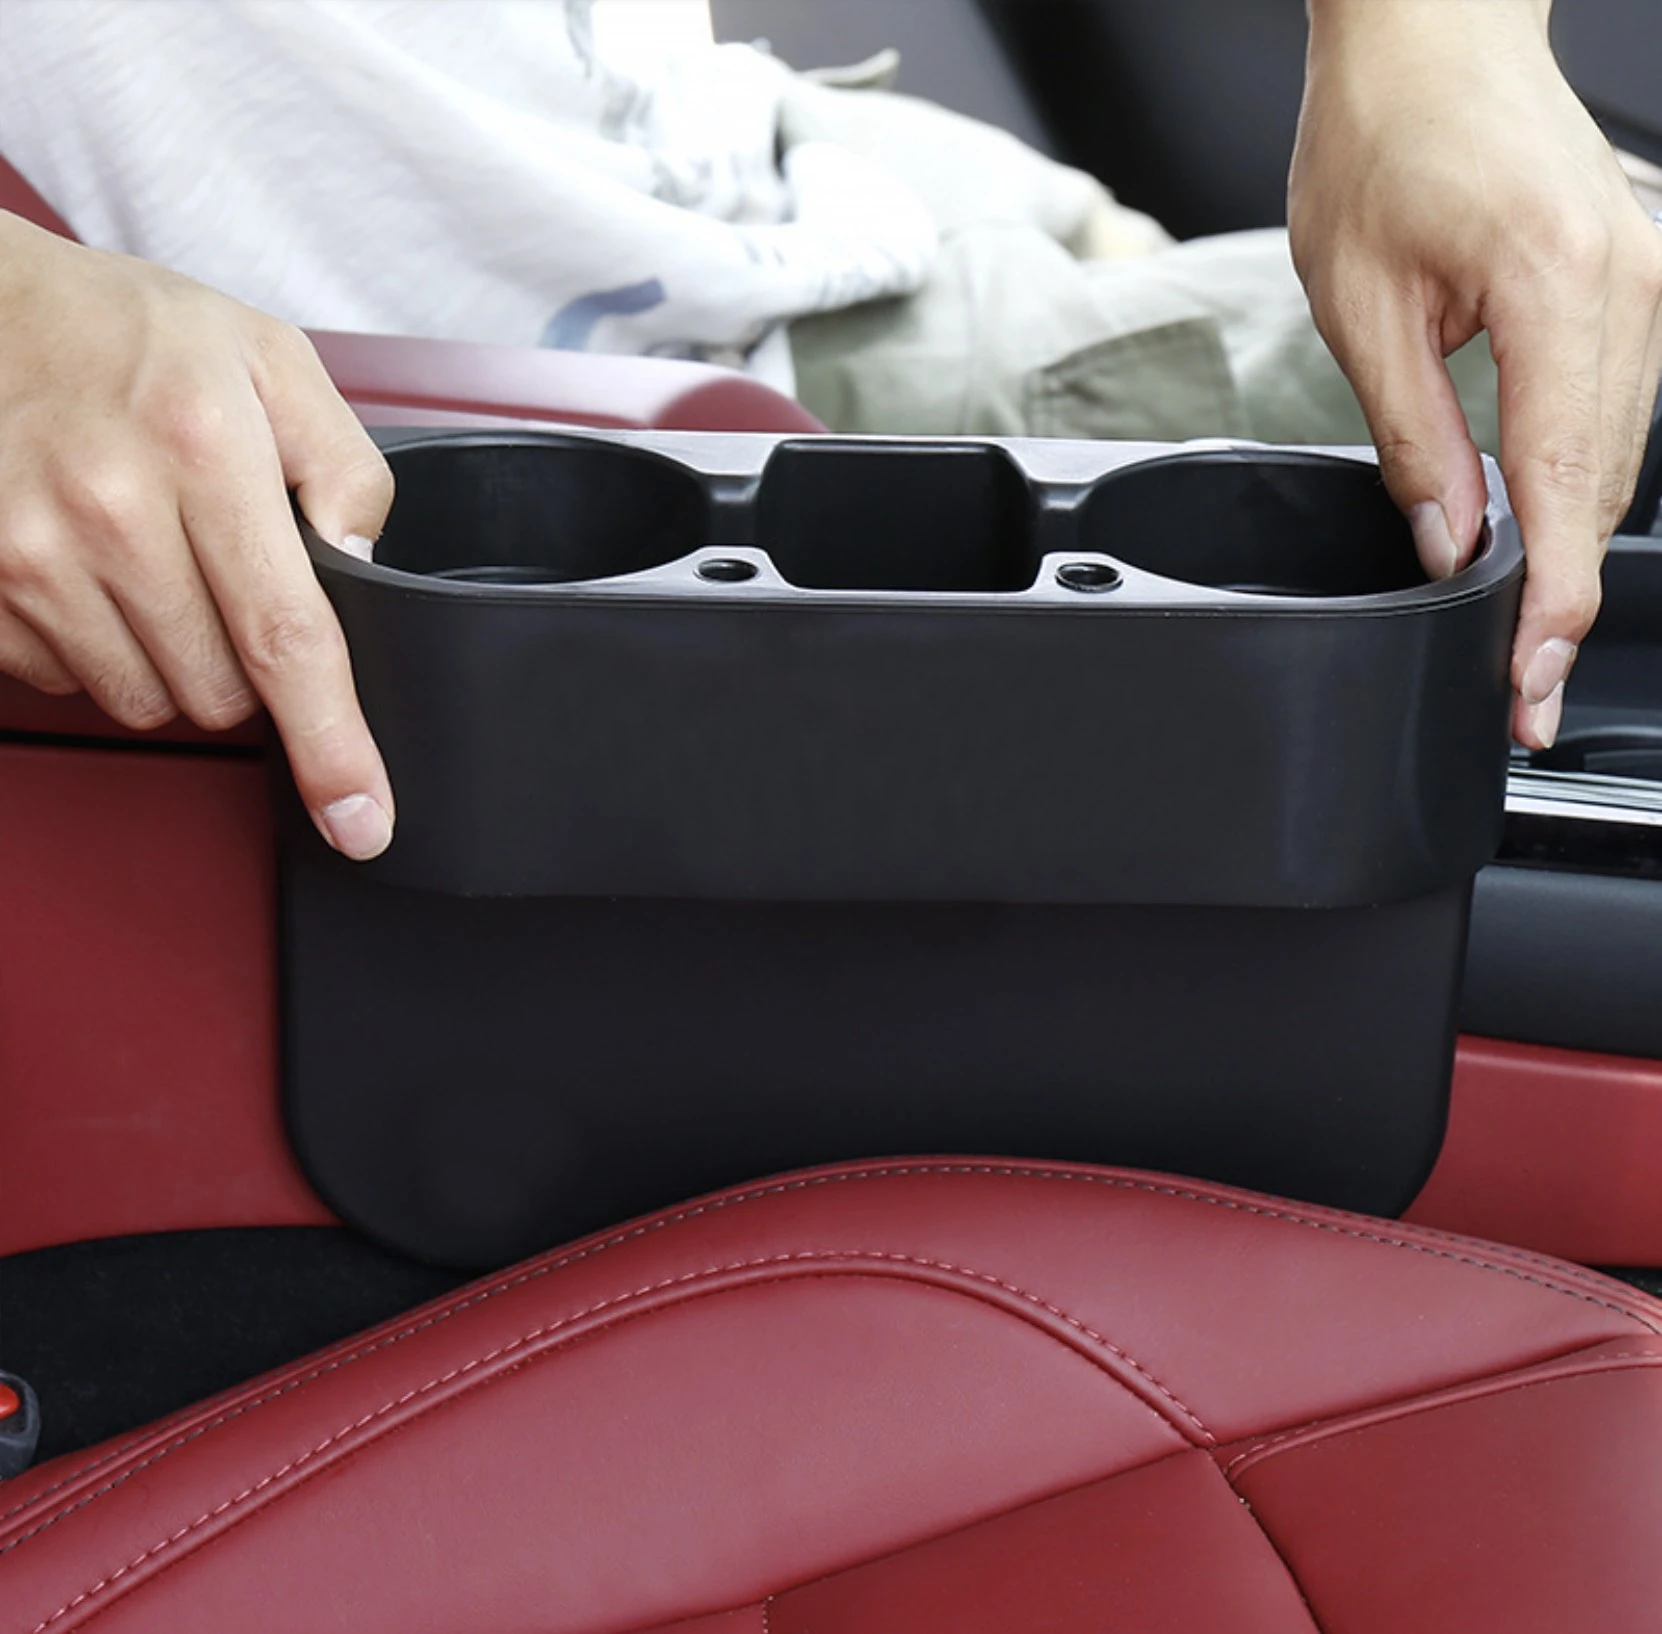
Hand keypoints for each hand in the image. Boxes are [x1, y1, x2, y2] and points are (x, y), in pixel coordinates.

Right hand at [0, 214, 395, 857]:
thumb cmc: (130, 335)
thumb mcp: (271, 362)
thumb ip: (345, 466)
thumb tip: (363, 562)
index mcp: (204, 448)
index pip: (287, 638)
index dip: (332, 746)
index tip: (362, 821)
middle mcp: (110, 508)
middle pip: (221, 690)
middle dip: (247, 663)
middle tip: (223, 570)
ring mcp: (31, 555)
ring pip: (149, 699)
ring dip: (173, 659)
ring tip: (155, 558)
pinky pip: (74, 681)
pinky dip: (103, 647)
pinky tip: (97, 569)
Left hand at [1291, 0, 1661, 747]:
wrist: (1428, 36)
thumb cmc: (1381, 139)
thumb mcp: (1360, 308)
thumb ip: (1414, 437)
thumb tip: (1448, 542)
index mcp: (1559, 283)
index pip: (1564, 483)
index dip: (1547, 600)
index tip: (1527, 677)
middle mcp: (1633, 281)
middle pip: (1605, 484)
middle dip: (1562, 600)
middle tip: (1521, 691)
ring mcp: (1650, 276)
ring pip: (1620, 457)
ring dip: (1573, 551)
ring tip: (1528, 639)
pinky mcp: (1637, 279)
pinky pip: (1617, 412)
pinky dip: (1578, 485)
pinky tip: (1543, 538)